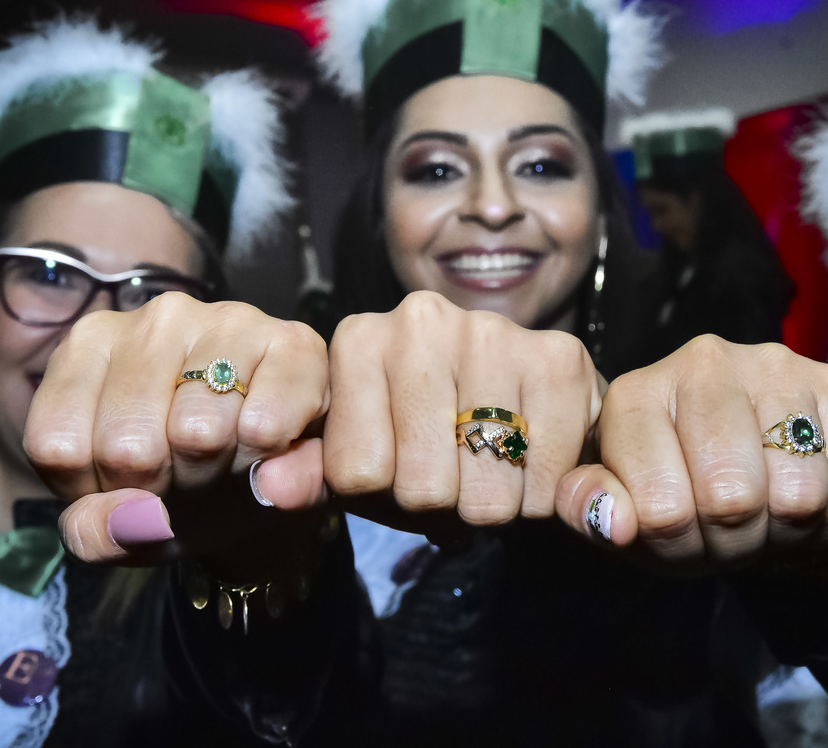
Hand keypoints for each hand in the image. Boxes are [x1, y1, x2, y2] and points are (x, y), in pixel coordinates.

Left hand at [23, 292, 328, 566]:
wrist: (268, 487)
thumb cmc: (181, 488)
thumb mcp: (120, 526)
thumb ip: (94, 534)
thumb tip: (136, 518)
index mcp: (88, 349)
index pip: (59, 446)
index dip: (100, 492)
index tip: (130, 485)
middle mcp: (153, 319)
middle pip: (128, 446)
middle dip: (163, 487)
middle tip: (188, 476)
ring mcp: (225, 320)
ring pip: (196, 433)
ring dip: (217, 475)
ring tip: (228, 460)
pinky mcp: (293, 342)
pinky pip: (265, 425)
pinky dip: (268, 460)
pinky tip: (269, 447)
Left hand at [259, 291, 601, 531]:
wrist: (524, 417)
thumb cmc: (430, 442)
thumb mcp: (360, 464)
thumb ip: (309, 475)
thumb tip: (270, 488)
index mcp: (359, 341)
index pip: (356, 471)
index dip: (383, 497)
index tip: (401, 473)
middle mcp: (420, 320)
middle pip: (421, 485)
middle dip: (442, 507)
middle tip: (455, 481)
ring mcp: (492, 331)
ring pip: (483, 492)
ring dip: (493, 507)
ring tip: (493, 475)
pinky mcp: (557, 355)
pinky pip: (542, 480)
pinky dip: (540, 498)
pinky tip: (534, 466)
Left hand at [555, 336, 827, 568]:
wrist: (756, 483)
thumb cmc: (678, 498)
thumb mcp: (622, 515)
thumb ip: (592, 511)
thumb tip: (613, 520)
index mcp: (634, 395)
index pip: (658, 506)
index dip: (674, 542)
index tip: (678, 529)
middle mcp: (701, 363)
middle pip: (730, 497)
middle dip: (733, 539)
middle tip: (728, 529)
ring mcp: (773, 366)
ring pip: (794, 494)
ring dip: (785, 530)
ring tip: (766, 513)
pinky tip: (809, 497)